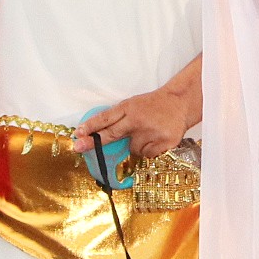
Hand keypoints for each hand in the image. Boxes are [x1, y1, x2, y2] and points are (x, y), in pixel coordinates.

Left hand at [80, 82, 199, 162]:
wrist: (180, 103)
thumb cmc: (154, 105)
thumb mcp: (134, 105)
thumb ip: (119, 118)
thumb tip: (96, 133)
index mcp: (129, 108)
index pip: (106, 118)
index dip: (91, 126)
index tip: (78, 134)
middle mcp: (138, 120)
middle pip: (112, 134)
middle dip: (94, 142)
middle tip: (79, 146)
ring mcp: (151, 132)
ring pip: (132, 149)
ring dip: (136, 145)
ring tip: (147, 133)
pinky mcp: (163, 143)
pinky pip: (147, 155)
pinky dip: (149, 150)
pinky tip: (155, 139)